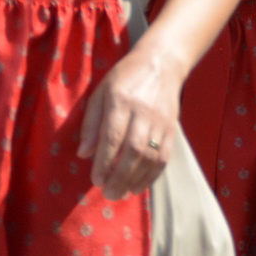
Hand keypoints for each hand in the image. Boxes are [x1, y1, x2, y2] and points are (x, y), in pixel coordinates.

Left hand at [78, 46, 183, 199]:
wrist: (161, 63)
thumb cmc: (125, 77)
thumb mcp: (101, 92)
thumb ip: (91, 122)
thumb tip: (84, 153)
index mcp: (121, 101)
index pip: (113, 137)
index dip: (104, 162)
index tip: (96, 180)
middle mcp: (143, 112)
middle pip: (133, 150)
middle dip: (120, 176)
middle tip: (108, 193)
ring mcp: (160, 121)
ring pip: (150, 156)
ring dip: (136, 179)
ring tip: (122, 193)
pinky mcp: (172, 128)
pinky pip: (164, 156)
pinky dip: (152, 175)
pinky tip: (139, 186)